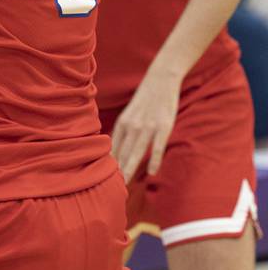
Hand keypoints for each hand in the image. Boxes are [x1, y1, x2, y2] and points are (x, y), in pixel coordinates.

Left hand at [110, 68, 181, 183]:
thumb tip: (116, 150)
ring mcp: (148, 127)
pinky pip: (157, 146)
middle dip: (118, 171)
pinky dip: (154, 159)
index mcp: (123, 124)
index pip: (114, 149)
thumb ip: (124, 132)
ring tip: (126, 184)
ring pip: (137, 152)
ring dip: (130, 168)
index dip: (110, 165)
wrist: (160, 80)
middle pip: (123, 153)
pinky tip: (151, 172)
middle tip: (112, 188)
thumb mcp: (130, 114)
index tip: (104, 180)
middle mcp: (132, 126)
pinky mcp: (163, 127)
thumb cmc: (145, 100)